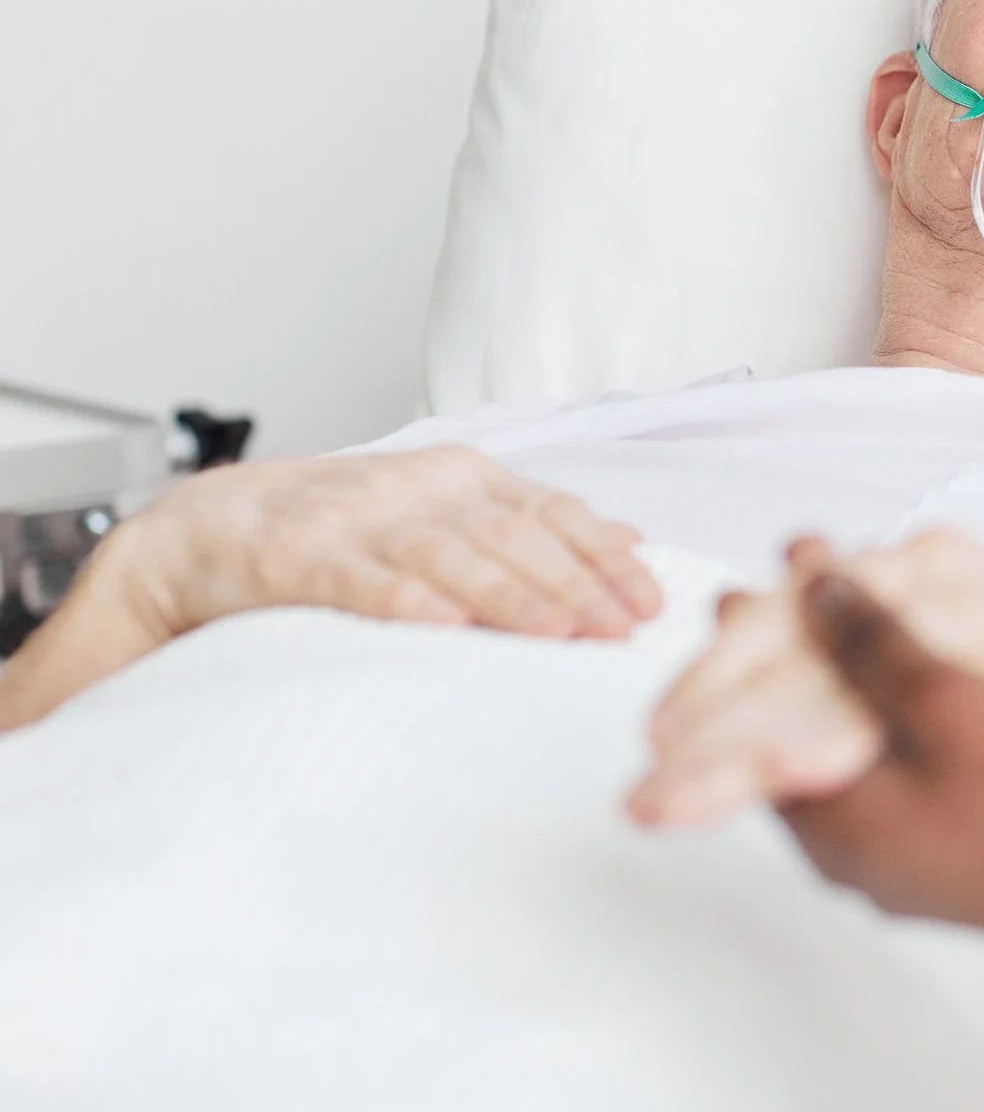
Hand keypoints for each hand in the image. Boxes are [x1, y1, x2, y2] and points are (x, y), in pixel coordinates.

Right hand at [104, 446, 660, 644]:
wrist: (203, 531)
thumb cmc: (341, 533)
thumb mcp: (446, 516)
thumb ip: (533, 527)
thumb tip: (630, 540)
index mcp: (462, 478)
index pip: (553, 513)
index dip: (605, 558)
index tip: (652, 605)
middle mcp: (418, 491)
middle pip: (513, 535)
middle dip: (575, 584)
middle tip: (621, 631)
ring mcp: (357, 521)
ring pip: (448, 556)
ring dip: (509, 595)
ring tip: (559, 632)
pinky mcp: (296, 558)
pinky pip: (358, 579)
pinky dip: (404, 600)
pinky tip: (444, 625)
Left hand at [777, 563, 983, 961]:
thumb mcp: (951, 700)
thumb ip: (873, 642)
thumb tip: (819, 593)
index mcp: (839, 823)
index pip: (751, 729)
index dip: (745, 652)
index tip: (745, 595)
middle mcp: (868, 848)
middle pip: (805, 734)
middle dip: (802, 655)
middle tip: (795, 589)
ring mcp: (922, 852)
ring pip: (866, 746)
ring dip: (861, 674)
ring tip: (865, 608)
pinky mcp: (974, 843)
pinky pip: (918, 765)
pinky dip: (912, 707)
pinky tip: (937, 667)